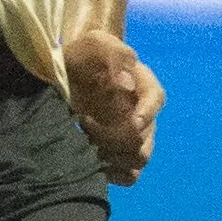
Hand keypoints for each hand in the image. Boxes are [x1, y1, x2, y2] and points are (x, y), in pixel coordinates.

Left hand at [60, 28, 162, 183]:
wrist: (66, 76)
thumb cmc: (83, 58)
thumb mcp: (95, 44)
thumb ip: (112, 55)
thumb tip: (125, 84)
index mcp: (143, 84)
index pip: (156, 98)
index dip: (148, 112)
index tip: (133, 121)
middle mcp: (144, 113)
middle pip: (143, 136)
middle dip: (113, 135)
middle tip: (83, 121)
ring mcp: (135, 136)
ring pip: (139, 158)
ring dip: (113, 156)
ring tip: (86, 143)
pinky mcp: (122, 154)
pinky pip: (131, 176)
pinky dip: (115, 175)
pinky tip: (94, 164)